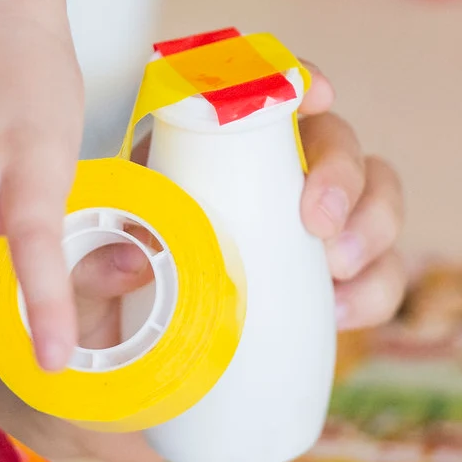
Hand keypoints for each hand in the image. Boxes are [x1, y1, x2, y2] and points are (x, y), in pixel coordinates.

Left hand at [0, 60, 407, 461]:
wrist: (119, 380)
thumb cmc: (98, 307)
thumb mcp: (80, 280)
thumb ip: (91, 264)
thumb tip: (134, 256)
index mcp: (211, 153)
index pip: (266, 95)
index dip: (300, 81)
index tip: (312, 94)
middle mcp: (272, 179)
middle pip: (335, 142)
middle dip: (342, 171)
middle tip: (316, 220)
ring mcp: (311, 233)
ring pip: (376, 200)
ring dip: (373, 226)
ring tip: (338, 271)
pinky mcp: (336, 288)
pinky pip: (381, 274)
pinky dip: (375, 289)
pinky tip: (342, 312)